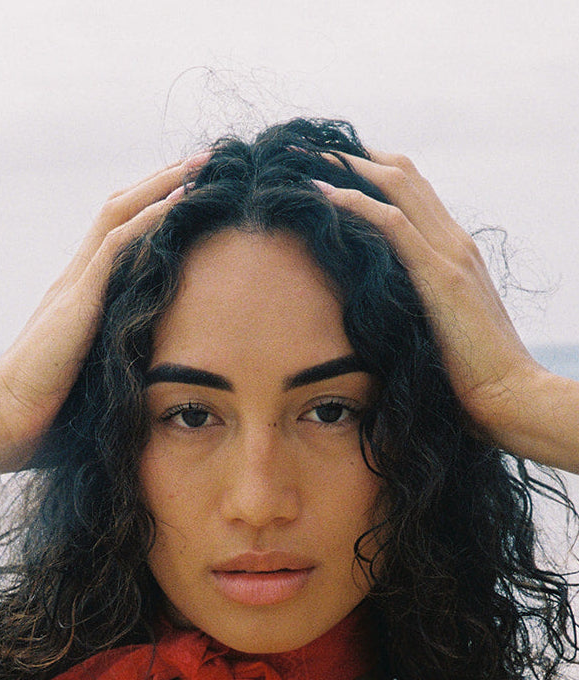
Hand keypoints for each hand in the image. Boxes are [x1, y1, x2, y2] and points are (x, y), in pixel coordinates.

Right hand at [0, 154, 207, 467]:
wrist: (7, 421)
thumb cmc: (51, 411)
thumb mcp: (96, 374)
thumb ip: (120, 356)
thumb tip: (159, 367)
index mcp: (80, 294)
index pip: (117, 234)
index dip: (151, 207)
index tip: (190, 191)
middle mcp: (76, 278)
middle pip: (119, 210)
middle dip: (162, 183)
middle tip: (204, 162)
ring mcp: (74, 285)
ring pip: (118, 214)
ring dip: (161, 187)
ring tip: (199, 166)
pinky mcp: (76, 300)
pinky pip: (115, 246)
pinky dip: (149, 220)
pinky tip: (179, 202)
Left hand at [315, 152, 548, 447]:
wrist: (510, 396)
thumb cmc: (471, 378)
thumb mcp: (436, 330)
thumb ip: (415, 309)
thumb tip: (376, 314)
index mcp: (454, 251)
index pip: (412, 192)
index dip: (371, 171)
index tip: (329, 166)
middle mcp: (454, 242)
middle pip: (402, 174)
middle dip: (353, 156)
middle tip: (307, 148)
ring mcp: (450, 254)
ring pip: (398, 186)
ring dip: (348, 167)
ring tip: (305, 157)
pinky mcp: (442, 277)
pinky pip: (394, 224)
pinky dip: (356, 203)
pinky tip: (322, 194)